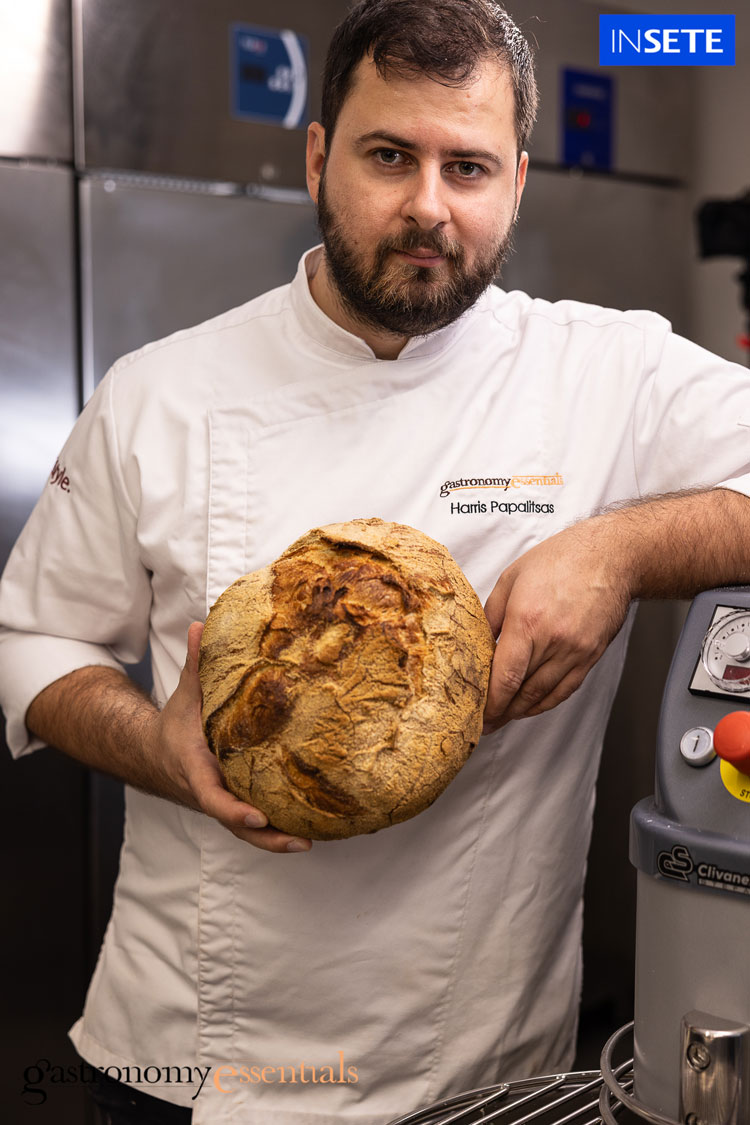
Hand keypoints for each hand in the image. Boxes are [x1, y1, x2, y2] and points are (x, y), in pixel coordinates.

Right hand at [152, 622, 311, 853]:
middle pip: (236, 825)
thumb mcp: (184, 695)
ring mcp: (224, 802)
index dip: (233, 809)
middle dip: (266, 838)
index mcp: (196, 769)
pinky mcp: (236, 803)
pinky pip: (257, 821)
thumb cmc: (176, 725)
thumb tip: (199, 625)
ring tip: (312, 841)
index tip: (257, 816)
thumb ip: (194, 665)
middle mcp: (211, 792)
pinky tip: (312, 828)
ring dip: (277, 839)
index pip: (212, 796)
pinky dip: (278, 828)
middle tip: (299, 841)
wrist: (156, 755)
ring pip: (248, 831)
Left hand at [483, 518, 632, 730]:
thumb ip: (491, 615)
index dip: (491, 701)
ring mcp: (575, 651)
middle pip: (523, 690)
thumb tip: (477, 644)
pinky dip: (546, 702)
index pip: (506, 676)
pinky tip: (531, 706)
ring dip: (521, 711)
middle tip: (484, 723)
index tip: (478, 713)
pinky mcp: (591, 655)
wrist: (610, 557)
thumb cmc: (559, 560)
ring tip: (503, 718)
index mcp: (527, 621)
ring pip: (544, 694)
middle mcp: (553, 640)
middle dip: (501, 711)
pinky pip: (566, 689)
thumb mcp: (511, 579)